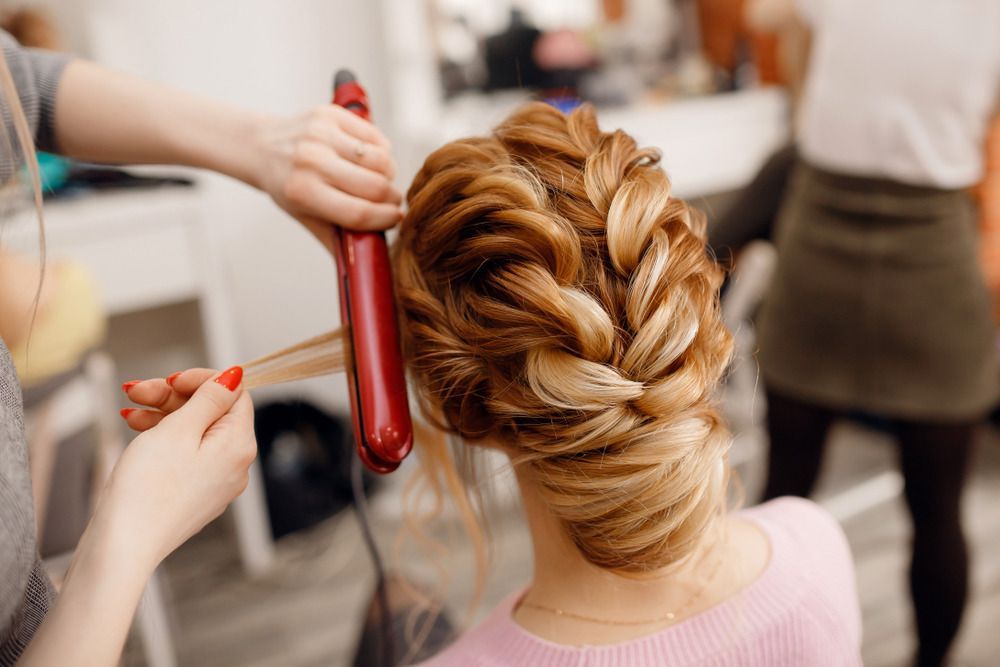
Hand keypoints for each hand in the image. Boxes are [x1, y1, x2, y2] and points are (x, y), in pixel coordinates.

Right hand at [97, 367, 255, 571]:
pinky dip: (163, 437)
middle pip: (212, 413)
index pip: (236, 396)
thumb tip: (237, 377)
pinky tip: (136, 428)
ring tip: (128, 411)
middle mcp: (235, 465)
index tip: (171, 379)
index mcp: (239, 446)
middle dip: (174, 397)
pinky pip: (185, 454)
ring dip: (163, 414)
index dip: (203, 381)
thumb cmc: (148, 488)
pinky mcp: (193, 493)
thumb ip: (210, 399)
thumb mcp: (180, 429)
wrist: (123, 545)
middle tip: (137, 391)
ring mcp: (214, 482)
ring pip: (194, 432)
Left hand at [252, 106, 403, 251]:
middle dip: (392, 198)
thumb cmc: (289, 187)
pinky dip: (382, 152)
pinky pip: (376, 138)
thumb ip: (338, 241)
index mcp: (303, 192)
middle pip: (375, 187)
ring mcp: (321, 134)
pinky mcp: (331, 115)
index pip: (359, 212)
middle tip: (391, 202)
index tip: (396, 220)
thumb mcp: (305, 218)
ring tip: (380, 179)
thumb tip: (371, 265)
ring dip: (389, 174)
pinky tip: (371, 160)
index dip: (385, 219)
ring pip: (381, 160)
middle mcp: (311, 161)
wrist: (262, 147)